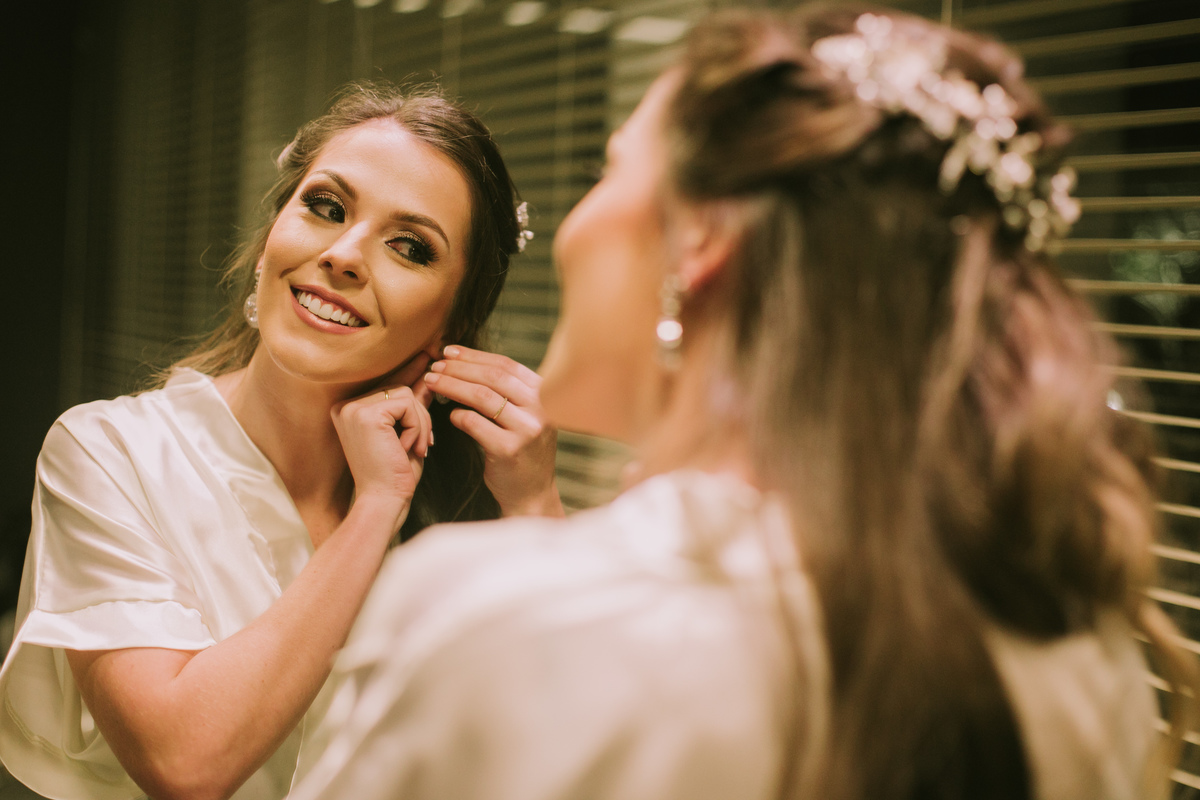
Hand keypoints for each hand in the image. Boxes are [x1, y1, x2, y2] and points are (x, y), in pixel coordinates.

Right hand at [331, 353, 433, 526]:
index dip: (410, 372)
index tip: (429, 354)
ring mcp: (353, 407)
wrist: (384, 501)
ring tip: (413, 449)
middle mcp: (345, 405)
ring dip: (420, 423)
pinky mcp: (366, 413)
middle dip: (420, 415)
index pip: (386, 384)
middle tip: (424, 444)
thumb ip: (413, 406)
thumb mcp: (408, 433)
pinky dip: (417, 426)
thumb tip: (428, 378)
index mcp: (349, 409)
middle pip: (399, 387)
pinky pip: (407, 403)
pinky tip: (407, 448)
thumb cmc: (395, 475)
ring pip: (406, 393)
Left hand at [424, 345, 563, 516]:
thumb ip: (509, 393)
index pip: (507, 365)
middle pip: (493, 377)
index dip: (475, 356)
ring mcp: (527, 430)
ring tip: (432, 382)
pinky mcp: (509, 450)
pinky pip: (474, 423)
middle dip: (459, 368)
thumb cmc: (523, 453)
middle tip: (435, 365)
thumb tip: (469, 363)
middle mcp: (541, 409)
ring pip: (481, 396)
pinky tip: (448, 414)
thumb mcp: (527, 417)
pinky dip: (457, 415)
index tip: (449, 351)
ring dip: (452, 385)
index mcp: (546, 396)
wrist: (533, 495)